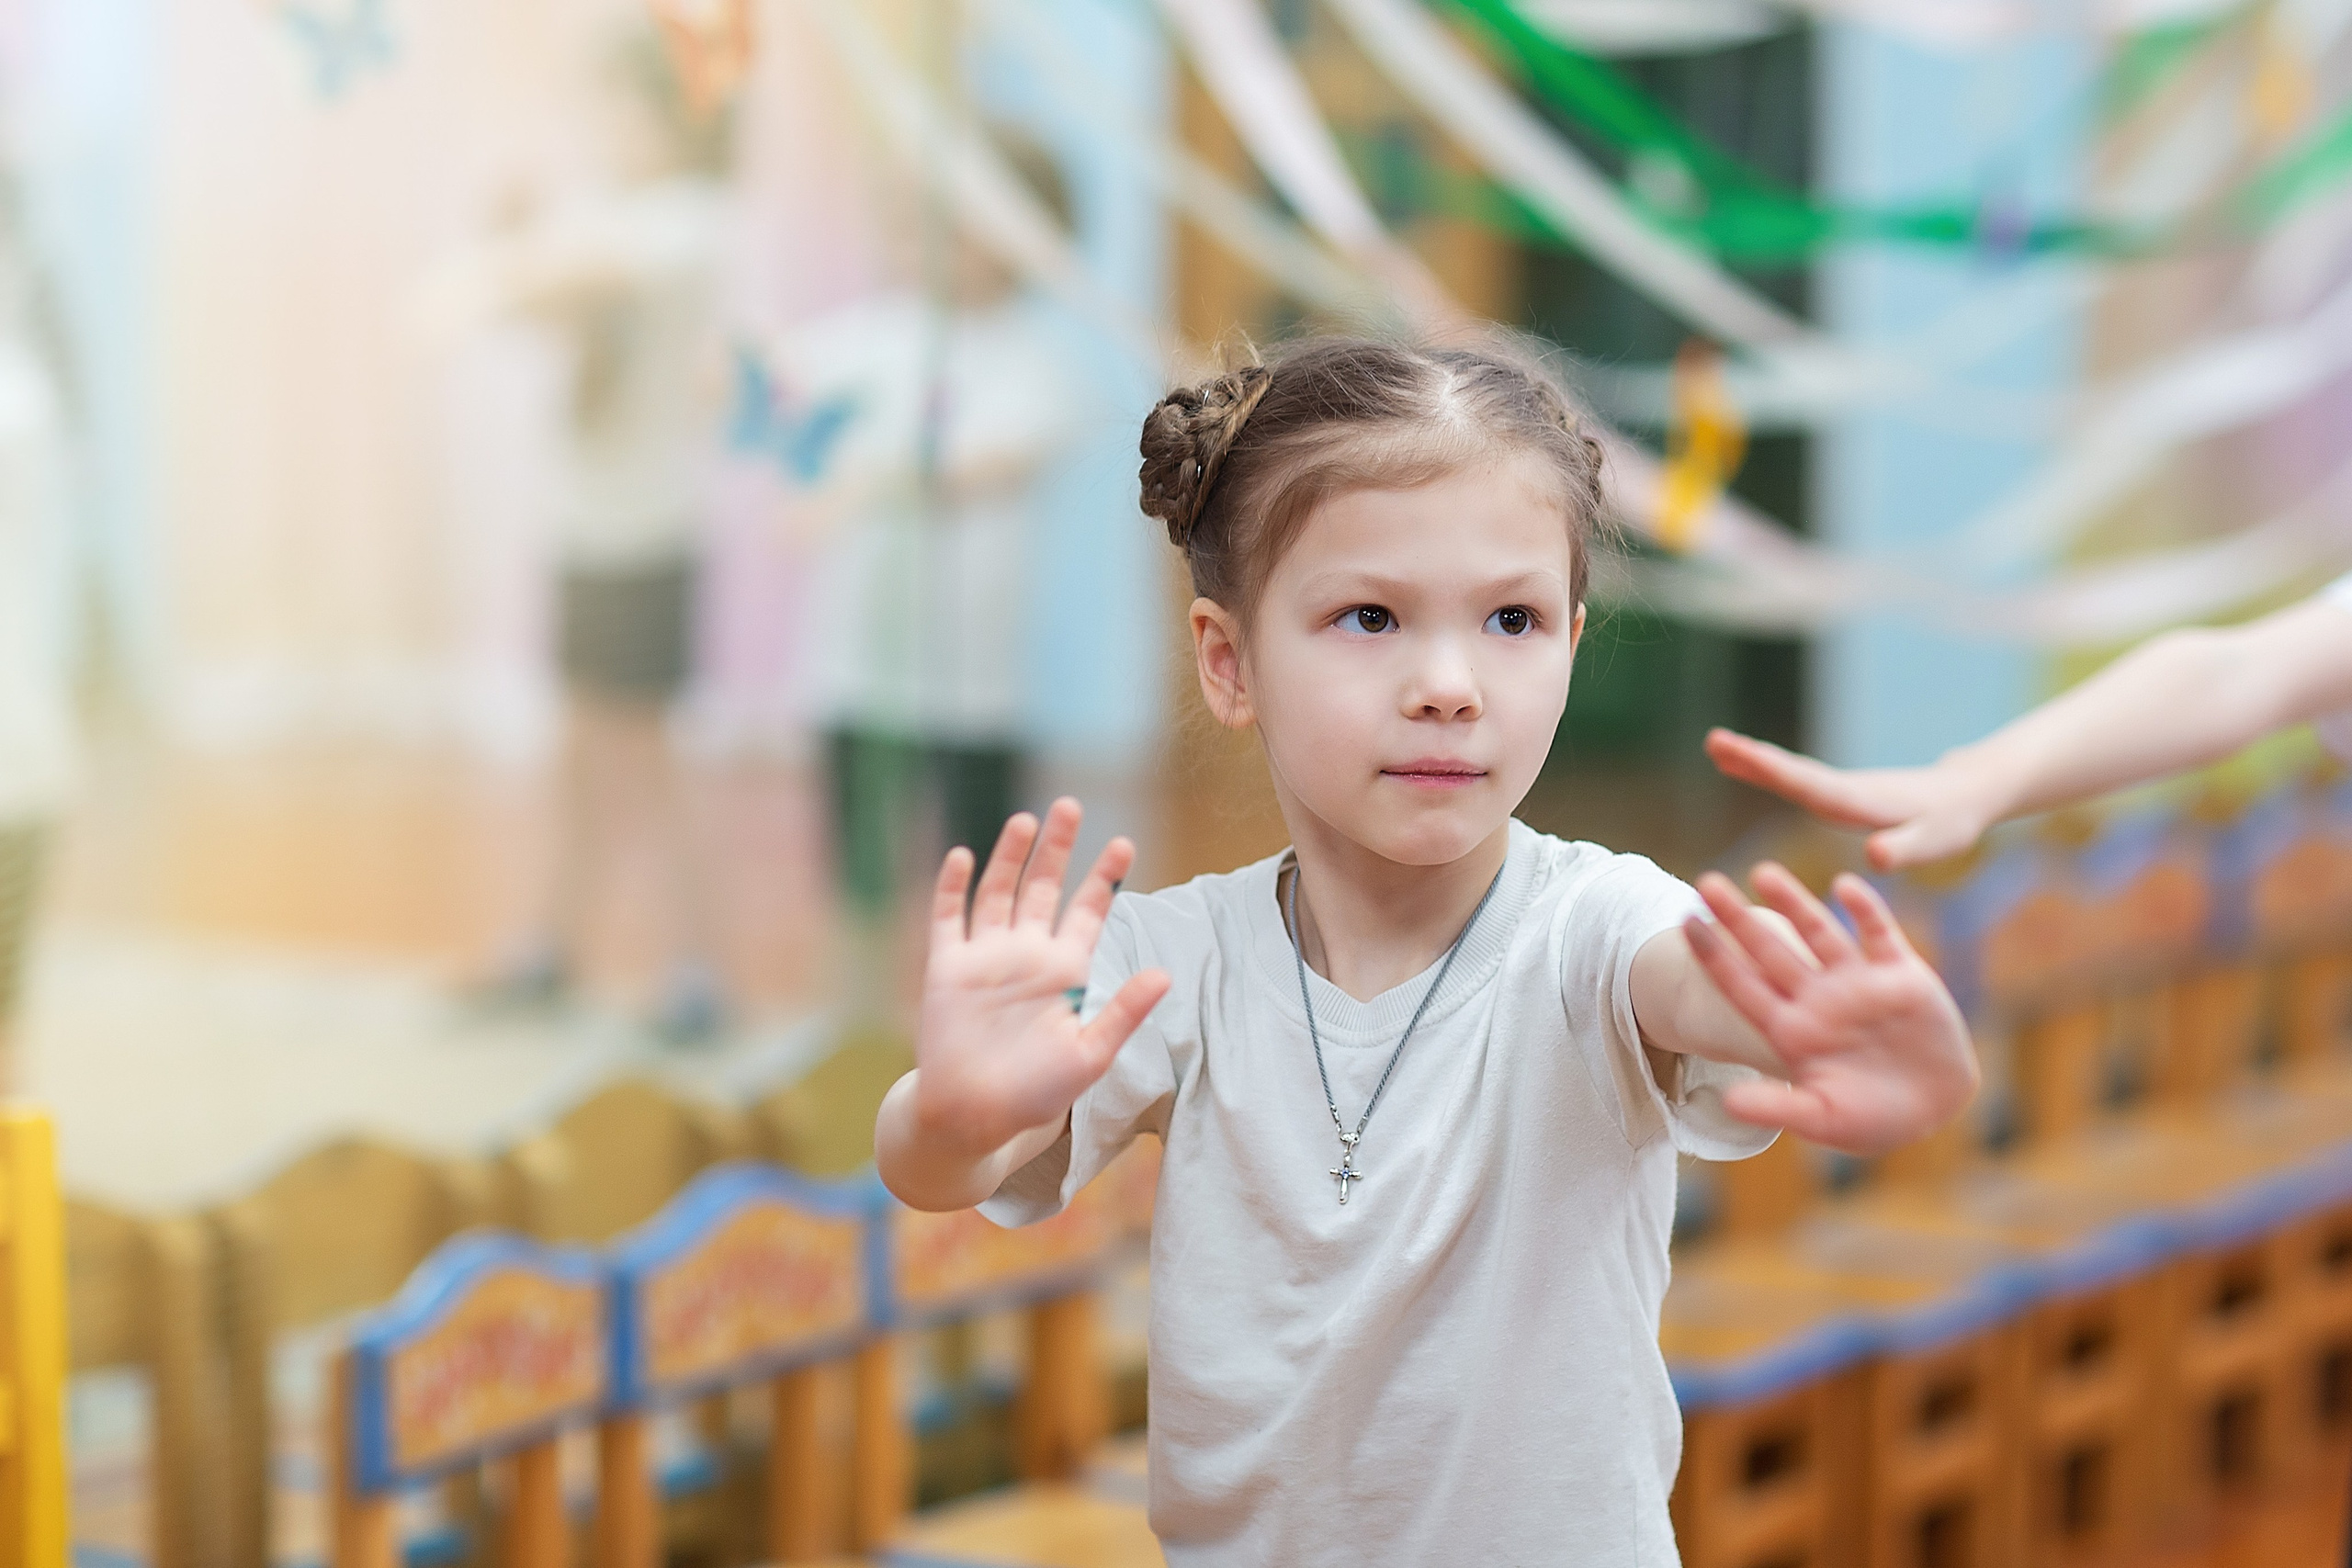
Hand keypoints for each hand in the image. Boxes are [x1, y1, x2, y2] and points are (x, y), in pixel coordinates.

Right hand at [914, 798, 1170, 1158]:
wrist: (972, 1117)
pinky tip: (961, 855)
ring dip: (1010, 857)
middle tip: (1071, 806)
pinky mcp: (947, 967)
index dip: (1105, 878)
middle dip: (1058, 848)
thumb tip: (1166, 974)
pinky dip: (952, 887)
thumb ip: (1123, 1011)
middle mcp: (1027, 954)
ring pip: (998, 891)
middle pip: (1044, 887)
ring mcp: (985, 956)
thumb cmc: (1035, 1093)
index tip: (1124, 844)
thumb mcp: (1089, 1054)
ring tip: (1026, 820)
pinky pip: (948, 918)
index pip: (1089, 911)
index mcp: (1066, 970)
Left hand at [1684, 862, 1976, 1154]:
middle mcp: (1819, 998)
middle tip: (1706, 880)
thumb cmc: (1872, 1119)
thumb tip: (1728, 1103)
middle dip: (1738, 918)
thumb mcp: (1822, 1119)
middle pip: (1769, 950)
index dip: (1714, 956)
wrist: (1935, 1111)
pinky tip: (1845, 885)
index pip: (1742, 986)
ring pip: (1818, 933)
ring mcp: (1858, 983)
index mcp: (1792, 1030)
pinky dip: (1865, 910)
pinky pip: (1879, 935)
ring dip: (1794, 903)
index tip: (1684, 923)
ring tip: (1763, 872)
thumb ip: (1777, 1106)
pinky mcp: (1902, 976)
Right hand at [1704, 728, 2001, 870]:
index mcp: (1862, 802)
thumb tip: (1875, 856)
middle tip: (1713, 741)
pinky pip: (1795, 779)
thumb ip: (1905, 849)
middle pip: (1793, 773)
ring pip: (1791, 773)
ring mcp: (1841, 787)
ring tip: (1714, 747)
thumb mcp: (1935, 842)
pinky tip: (1743, 765)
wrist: (1967, 792)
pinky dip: (1766, 769)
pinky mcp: (1840, 791)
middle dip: (1754, 759)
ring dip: (1753, 760)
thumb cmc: (1952, 823)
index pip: (1813, 787)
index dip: (1776, 773)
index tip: (1742, 755)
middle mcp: (1846, 788)